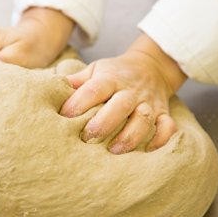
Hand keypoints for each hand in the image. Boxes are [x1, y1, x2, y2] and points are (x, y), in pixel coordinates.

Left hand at [60, 34, 186, 153]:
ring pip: (143, 119)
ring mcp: (149, 102)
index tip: (65, 116)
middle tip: (88, 138)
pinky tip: (148, 150)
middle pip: (120, 105)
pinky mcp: (163, 113)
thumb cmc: (114, 73)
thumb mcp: (95, 69)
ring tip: (114, 150)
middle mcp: (131, 91)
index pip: (95, 88)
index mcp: (111, 78)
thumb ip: (76, 81)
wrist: (151, 66)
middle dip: (104, 123)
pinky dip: (161, 139)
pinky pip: (167, 127)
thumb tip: (50, 89)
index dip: (80, 102)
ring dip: (129, 136)